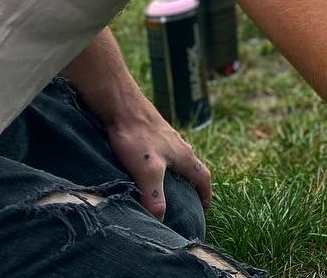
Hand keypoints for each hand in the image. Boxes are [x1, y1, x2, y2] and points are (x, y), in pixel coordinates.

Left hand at [102, 102, 211, 220]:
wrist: (121, 105)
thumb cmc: (137, 136)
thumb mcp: (148, 170)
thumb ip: (155, 195)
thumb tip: (160, 220)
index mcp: (184, 155)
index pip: (203, 177)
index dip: (205, 193)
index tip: (205, 208)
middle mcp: (179, 145)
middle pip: (192, 167)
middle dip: (192, 185)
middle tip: (186, 202)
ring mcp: (165, 138)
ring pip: (176, 159)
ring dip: (176, 174)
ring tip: (165, 188)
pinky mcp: (150, 133)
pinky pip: (162, 152)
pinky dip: (161, 164)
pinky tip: (144, 168)